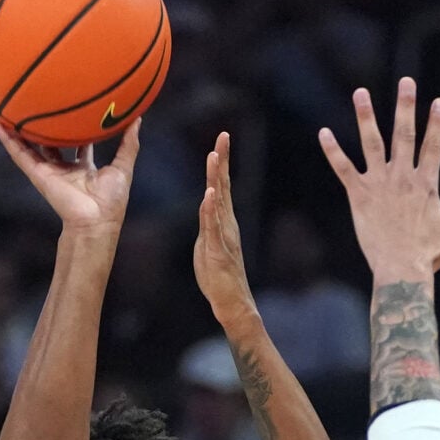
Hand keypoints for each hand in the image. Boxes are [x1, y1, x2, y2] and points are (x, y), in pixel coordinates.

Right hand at [0, 122, 140, 237]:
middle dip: (45, 127)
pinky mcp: (38, 174)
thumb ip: (128, 143)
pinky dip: (8, 141)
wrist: (96, 220)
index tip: (73, 110)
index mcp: (83, 168)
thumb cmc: (111, 200)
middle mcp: (64, 168)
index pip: (77, 144)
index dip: (75, 128)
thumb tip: (137, 118)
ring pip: (30, 147)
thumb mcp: (123, 167)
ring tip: (9, 110)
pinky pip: (20, 155)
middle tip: (40, 105)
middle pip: (51, 143)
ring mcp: (49, 171)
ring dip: (19, 131)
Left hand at [192, 132, 254, 328]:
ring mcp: (223, 236)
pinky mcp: (218, 251)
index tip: (220, 141)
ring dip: (216, 179)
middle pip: (223, 186)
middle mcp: (227, 224)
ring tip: (214, 156)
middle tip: (223, 136)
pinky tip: (210, 195)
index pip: (221, 186)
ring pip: (219, 202)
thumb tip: (207, 204)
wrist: (232, 303)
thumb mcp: (207, 244)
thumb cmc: (219, 276)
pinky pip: (214, 227)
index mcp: (223, 221)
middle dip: (222, 160)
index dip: (220, 163)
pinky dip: (211, 210)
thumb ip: (207, 223)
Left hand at [318, 78, 439, 280]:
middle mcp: (403, 177)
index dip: (437, 123)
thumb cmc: (429, 255)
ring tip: (360, 93)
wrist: (401, 269)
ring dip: (366, 116)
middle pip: (405, 134)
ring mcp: (380, 183)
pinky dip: (333, 151)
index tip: (438, 101)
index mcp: (426, 184)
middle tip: (407, 82)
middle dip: (406, 106)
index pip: (433, 146)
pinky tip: (324, 133)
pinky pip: (343, 168)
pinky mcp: (359, 195)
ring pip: (372, 143)